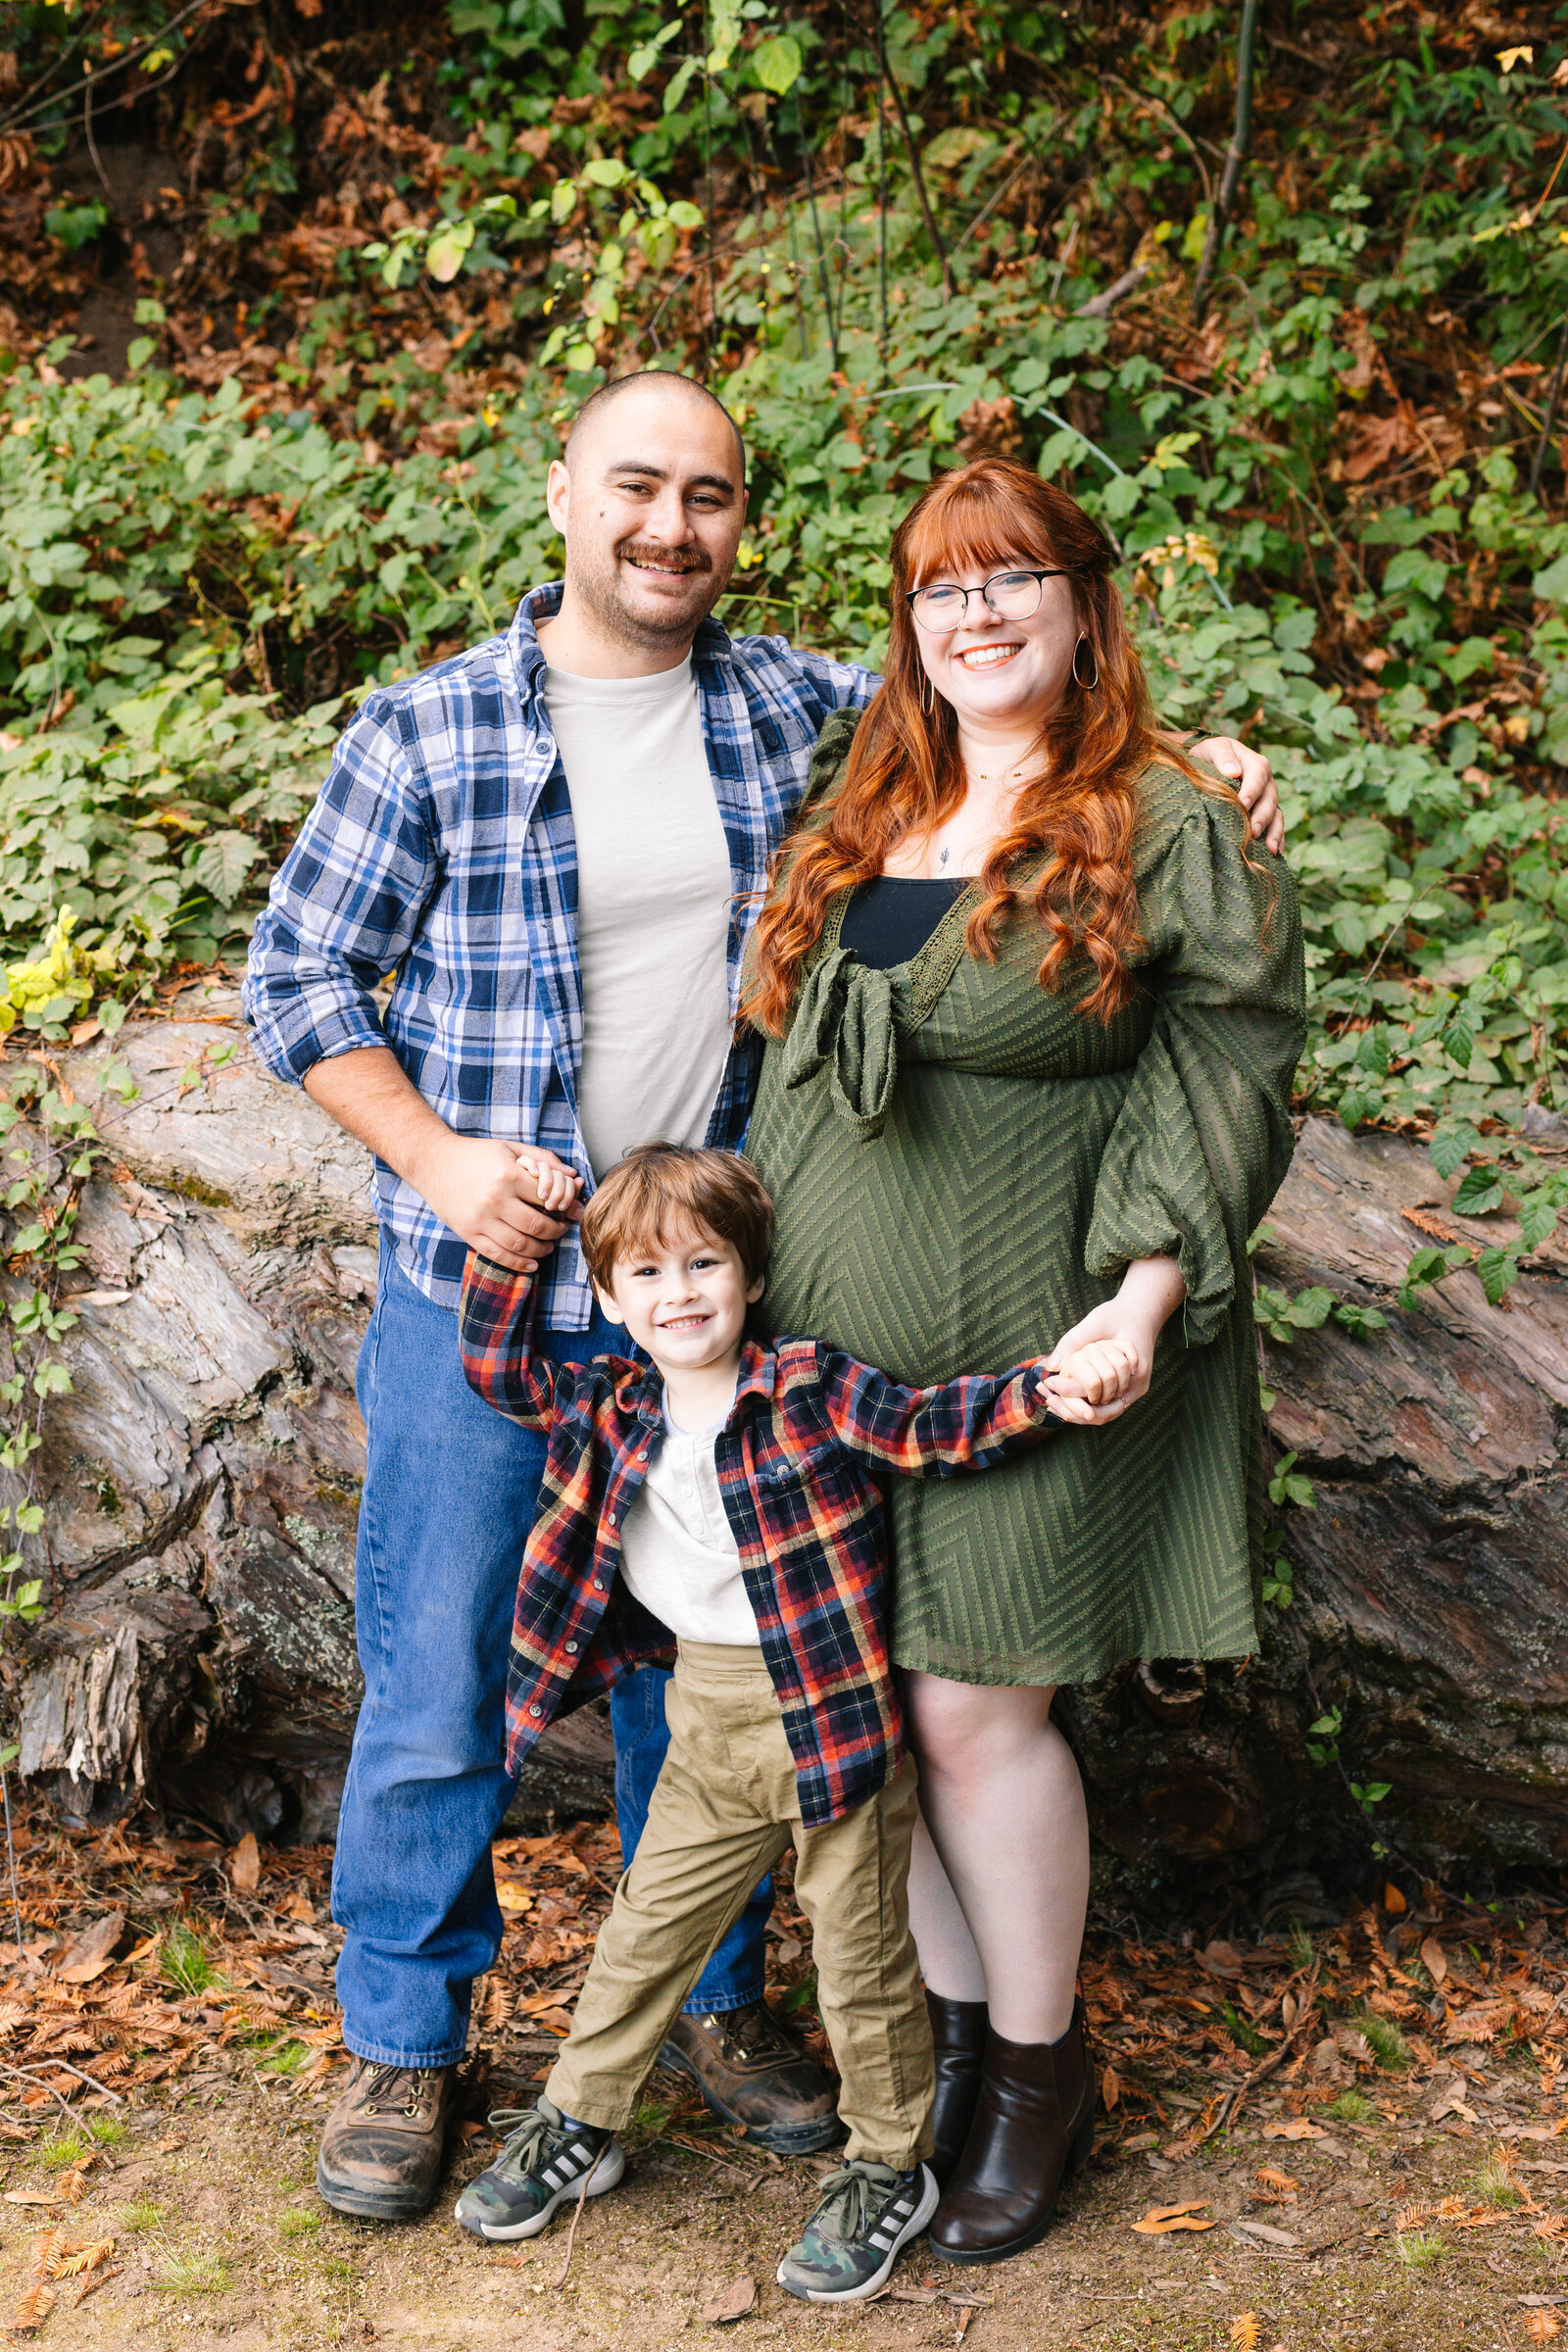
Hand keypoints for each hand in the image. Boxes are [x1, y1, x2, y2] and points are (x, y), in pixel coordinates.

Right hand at [409, 1132, 578, 1275]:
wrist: (434, 1163)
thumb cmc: (477, 1154)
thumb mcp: (510, 1148)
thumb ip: (544, 1160)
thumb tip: (574, 1176)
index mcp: (508, 1176)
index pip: (548, 1198)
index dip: (564, 1207)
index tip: (569, 1211)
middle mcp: (495, 1200)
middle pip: (538, 1225)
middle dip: (556, 1231)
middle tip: (561, 1229)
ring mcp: (480, 1220)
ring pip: (520, 1244)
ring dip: (541, 1250)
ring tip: (548, 1246)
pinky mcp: (469, 1233)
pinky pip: (498, 1255)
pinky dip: (519, 1263)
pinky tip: (532, 1263)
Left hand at [1042, 1257, 1186, 1425]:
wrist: (1141, 1311)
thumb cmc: (1119, 1313)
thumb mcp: (1096, 1322)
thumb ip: (1074, 1342)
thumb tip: (1051, 1366)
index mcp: (1135, 1372)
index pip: (1101, 1400)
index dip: (1073, 1400)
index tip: (1050, 1389)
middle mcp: (1138, 1387)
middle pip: (1103, 1414)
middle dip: (1074, 1410)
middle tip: (1048, 1400)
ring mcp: (1136, 1389)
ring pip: (1104, 1412)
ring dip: (1079, 1408)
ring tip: (1052, 1399)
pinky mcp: (1130, 1388)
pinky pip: (1107, 1403)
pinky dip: (1087, 1400)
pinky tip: (1066, 1394)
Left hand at [1192, 734, 1284, 856]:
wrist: (1207, 763)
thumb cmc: (1209, 755)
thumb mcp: (1213, 748)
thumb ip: (1222, 756)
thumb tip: (1233, 772)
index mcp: (1255, 763)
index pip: (1258, 775)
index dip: (1252, 790)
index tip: (1243, 804)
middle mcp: (1266, 782)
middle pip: (1269, 799)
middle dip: (1262, 816)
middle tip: (1253, 832)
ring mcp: (1267, 799)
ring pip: (1276, 814)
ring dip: (1274, 832)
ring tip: (1270, 849)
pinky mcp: (1265, 813)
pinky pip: (1275, 826)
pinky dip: (1277, 839)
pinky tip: (1276, 855)